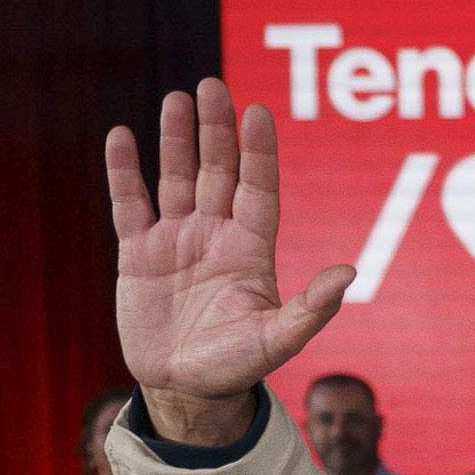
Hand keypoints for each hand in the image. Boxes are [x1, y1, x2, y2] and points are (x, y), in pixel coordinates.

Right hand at [107, 81, 352, 413]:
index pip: (258, 188)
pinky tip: (123, 137)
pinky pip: (130, 203)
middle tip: (212, 85)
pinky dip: (125, 171)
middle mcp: (216, 235)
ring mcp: (177, 240)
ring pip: (176, 178)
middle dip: (216, 130)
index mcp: (252, 249)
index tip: (259, 112)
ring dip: (175, 140)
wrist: (187, 388)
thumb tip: (351, 273)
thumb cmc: (239, 365)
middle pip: (219, 171)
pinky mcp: (138, 253)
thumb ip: (313, 307)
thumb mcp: (279, 339)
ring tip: (176, 99)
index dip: (259, 152)